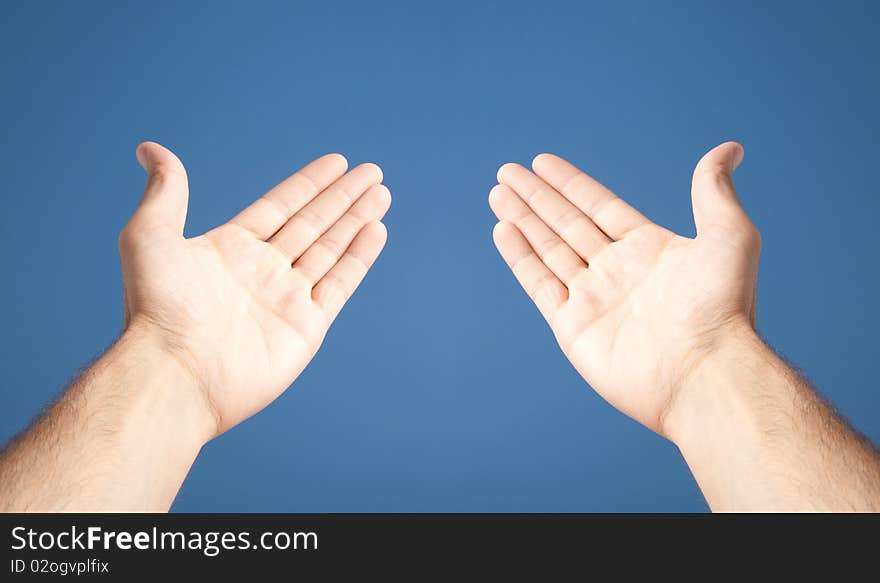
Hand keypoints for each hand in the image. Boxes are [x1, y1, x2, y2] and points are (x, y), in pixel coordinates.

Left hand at [119, 142, 389, 435]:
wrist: (176, 372)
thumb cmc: (157, 307)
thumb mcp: (150, 235)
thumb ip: (166, 191)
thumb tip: (149, 148)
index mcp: (231, 249)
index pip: (280, 206)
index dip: (310, 183)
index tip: (338, 161)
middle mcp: (263, 271)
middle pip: (313, 224)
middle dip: (343, 197)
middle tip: (373, 172)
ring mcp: (287, 299)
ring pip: (331, 249)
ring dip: (357, 220)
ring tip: (382, 193)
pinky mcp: (307, 327)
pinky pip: (340, 284)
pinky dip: (359, 257)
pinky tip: (377, 231)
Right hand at [489, 142, 759, 434]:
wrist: (703, 372)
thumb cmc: (723, 307)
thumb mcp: (729, 235)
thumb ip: (713, 191)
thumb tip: (730, 148)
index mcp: (648, 249)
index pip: (598, 206)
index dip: (570, 183)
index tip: (542, 161)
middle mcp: (616, 271)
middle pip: (566, 224)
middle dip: (536, 196)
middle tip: (507, 171)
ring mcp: (592, 298)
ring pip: (548, 249)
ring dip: (522, 219)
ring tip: (498, 193)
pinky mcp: (572, 327)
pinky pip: (539, 284)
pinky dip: (520, 258)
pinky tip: (503, 230)